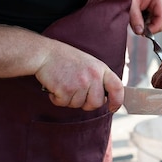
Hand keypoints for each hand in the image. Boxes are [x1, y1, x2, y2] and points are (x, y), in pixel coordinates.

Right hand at [0, 12, 123, 111]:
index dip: (117, 101)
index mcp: (101, 69)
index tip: (113, 108)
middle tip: (76, 94)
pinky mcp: (66, 89)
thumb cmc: (65, 59)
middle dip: (86, 103)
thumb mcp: (89, 63)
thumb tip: (104, 99)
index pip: (118, 88)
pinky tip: (55, 86)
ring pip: (78, 105)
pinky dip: (57, 99)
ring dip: (69, 99)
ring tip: (63, 84)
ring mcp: (80, 83)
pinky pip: (63, 104)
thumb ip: (98, 78)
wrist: (43, 53)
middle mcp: (93, 76)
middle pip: (96, 103)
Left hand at [126, 0, 161, 34]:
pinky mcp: (159, 9)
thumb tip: (140, 32)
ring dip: (148, 25)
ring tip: (137, 19)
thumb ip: (135, 18)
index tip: (143, 33)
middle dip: (150, 27)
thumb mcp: (130, 4)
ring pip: (159, 23)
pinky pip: (156, 21)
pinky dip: (148, 23)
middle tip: (137, 27)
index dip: (154, 28)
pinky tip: (140, 17)